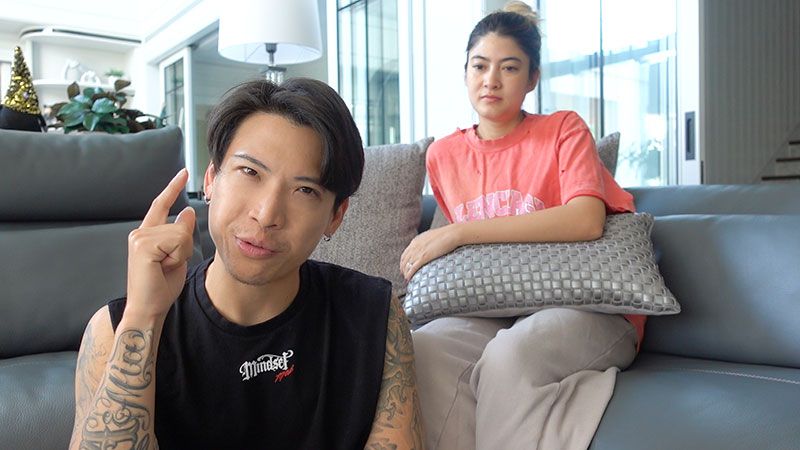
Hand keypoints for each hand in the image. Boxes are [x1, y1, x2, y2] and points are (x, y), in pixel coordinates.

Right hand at [125, 169, 195, 319]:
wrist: (147, 310)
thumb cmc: (160, 289)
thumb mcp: (177, 258)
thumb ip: (181, 236)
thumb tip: (187, 212)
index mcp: (147, 235)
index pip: (161, 205)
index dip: (173, 188)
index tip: (183, 173)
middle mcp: (140, 233)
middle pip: (182, 226)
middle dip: (185, 249)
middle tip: (169, 267)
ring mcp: (139, 238)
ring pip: (181, 234)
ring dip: (181, 255)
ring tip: (164, 268)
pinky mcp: (142, 245)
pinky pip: (177, 241)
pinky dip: (177, 257)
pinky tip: (162, 267)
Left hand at [400, 224, 460, 280]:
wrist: (452, 234)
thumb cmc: (446, 235)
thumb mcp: (432, 237)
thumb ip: (426, 243)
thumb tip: (427, 248)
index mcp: (416, 240)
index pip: (405, 253)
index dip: (403, 261)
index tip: (404, 266)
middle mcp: (415, 245)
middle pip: (404, 259)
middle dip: (403, 268)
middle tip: (404, 274)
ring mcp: (419, 251)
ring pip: (407, 264)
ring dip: (405, 272)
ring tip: (406, 278)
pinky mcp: (424, 257)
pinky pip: (413, 267)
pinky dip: (409, 273)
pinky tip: (409, 278)